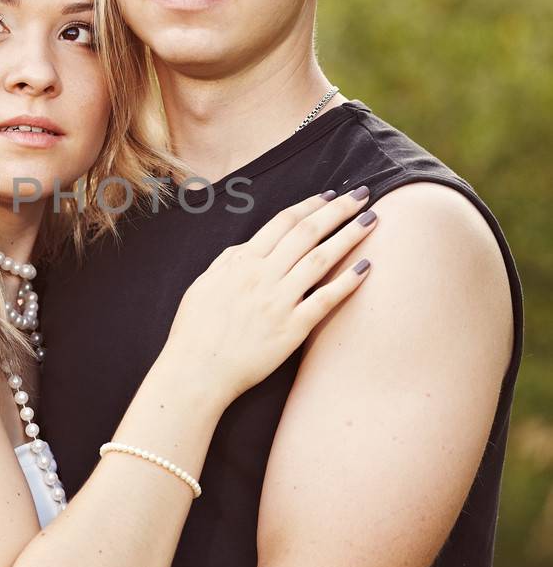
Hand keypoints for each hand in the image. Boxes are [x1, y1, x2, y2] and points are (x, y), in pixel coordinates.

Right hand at [170, 187, 376, 404]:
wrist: (197, 371)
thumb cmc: (195, 330)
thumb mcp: (203, 284)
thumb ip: (228, 262)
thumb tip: (248, 247)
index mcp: (242, 262)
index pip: (283, 222)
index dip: (310, 205)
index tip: (330, 196)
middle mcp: (263, 275)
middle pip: (308, 232)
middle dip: (338, 210)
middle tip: (362, 195)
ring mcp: (279, 301)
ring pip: (321, 259)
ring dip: (349, 236)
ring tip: (372, 221)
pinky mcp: (292, 328)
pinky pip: (325, 299)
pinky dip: (347, 281)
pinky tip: (366, 267)